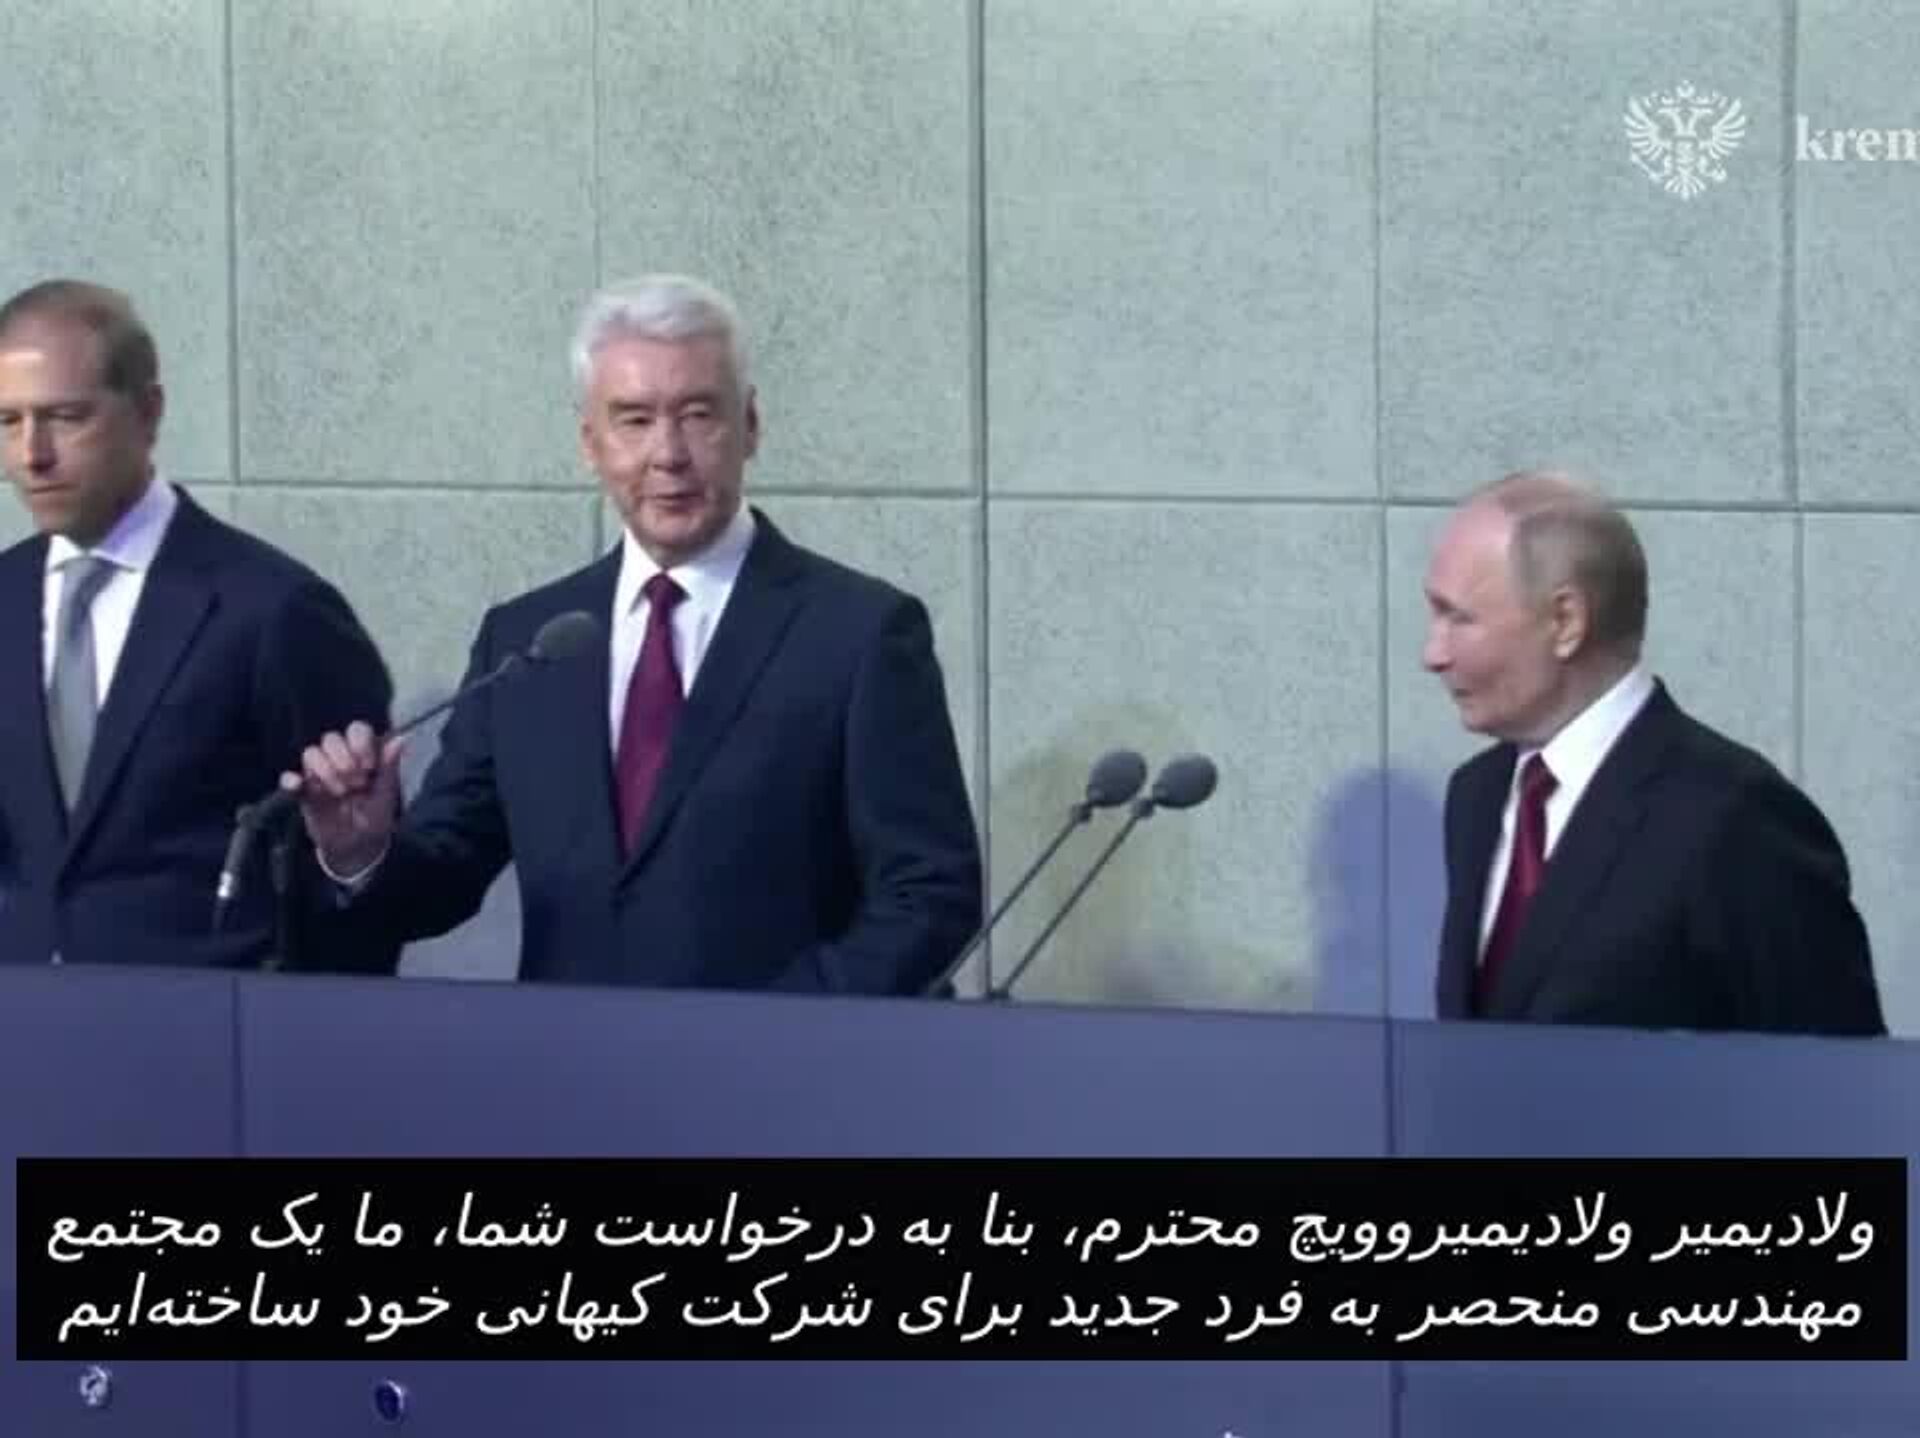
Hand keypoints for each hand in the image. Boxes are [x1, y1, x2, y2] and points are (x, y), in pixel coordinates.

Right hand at [286, 721, 405, 876]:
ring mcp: (319, 774)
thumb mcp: (386, 794)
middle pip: (331, 738)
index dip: (360, 743)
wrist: (359, 847)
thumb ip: (389, 767)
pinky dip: (290, 780)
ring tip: (341, 793)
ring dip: (325, 770)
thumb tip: (400, 738)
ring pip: (311, 753)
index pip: (356, 730)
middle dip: (344, 758)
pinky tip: (298, 785)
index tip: (369, 766)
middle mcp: (340, 759)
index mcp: (362, 755)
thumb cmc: (375, 817)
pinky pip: (289, 779)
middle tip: (357, 783)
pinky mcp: (303, 793)